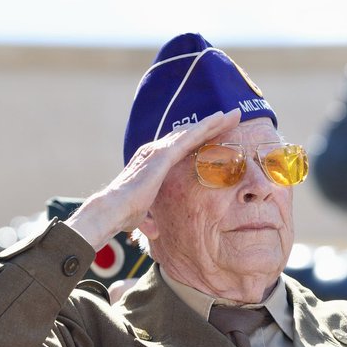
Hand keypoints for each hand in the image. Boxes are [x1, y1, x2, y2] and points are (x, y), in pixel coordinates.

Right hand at [66, 110, 240, 250]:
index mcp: (151, 163)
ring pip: (192, 132)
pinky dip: (207, 126)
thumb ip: (149, 220)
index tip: (214, 136)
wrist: (113, 209)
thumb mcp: (141, 215)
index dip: (198, 141)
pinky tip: (221, 119)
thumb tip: (154, 231)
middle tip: (230, 118)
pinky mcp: (164, 154)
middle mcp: (154, 151)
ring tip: (233, 114)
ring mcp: (159, 150)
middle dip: (210, 126)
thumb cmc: (124, 214)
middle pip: (188, 135)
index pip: (179, 148)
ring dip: (213, 122)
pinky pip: (191, 136)